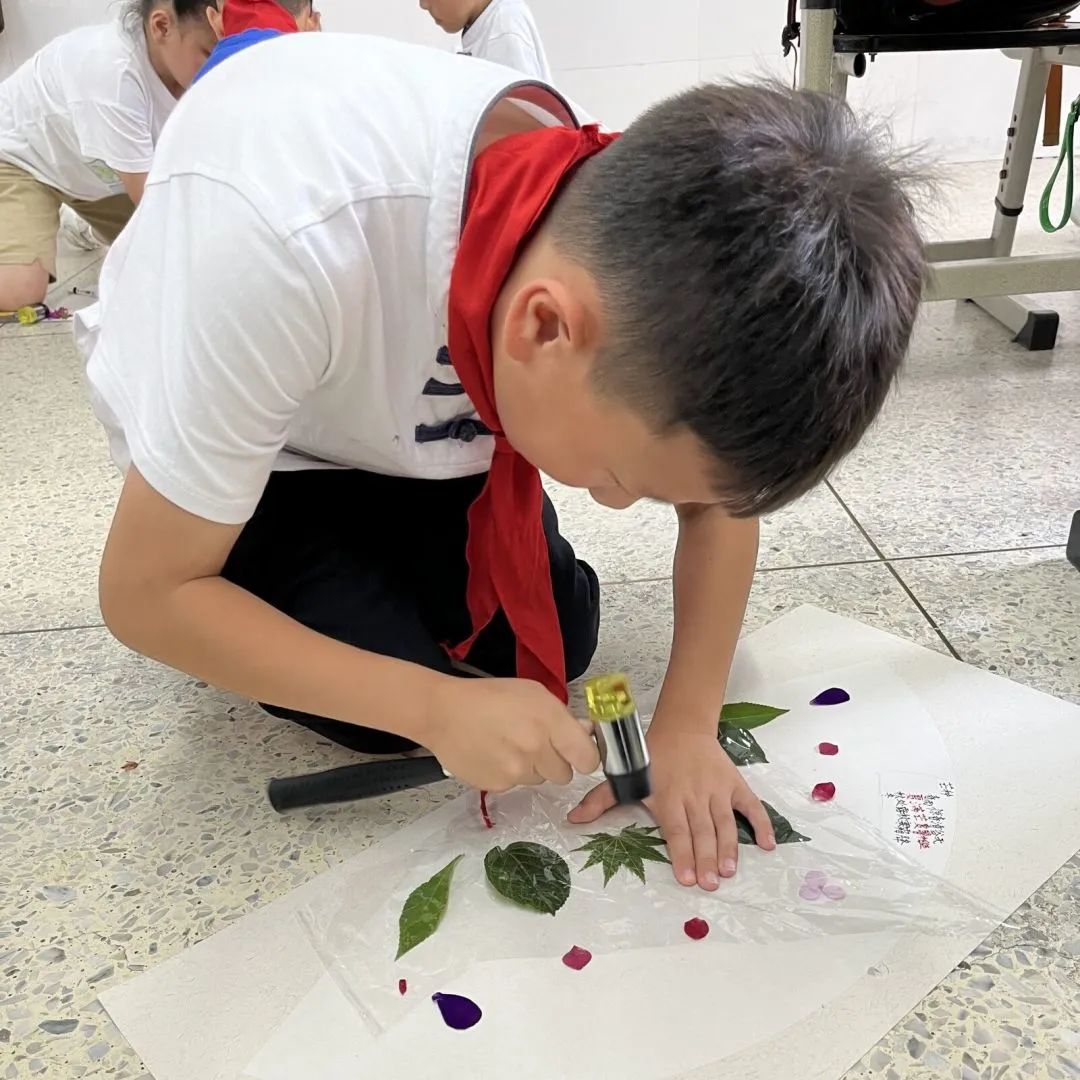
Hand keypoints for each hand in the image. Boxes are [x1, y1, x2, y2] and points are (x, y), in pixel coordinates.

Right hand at [425, 677, 599, 792]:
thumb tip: (585, 733)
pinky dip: (508, 774)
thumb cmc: (488, 697)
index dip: (585, 757)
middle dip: (554, 762)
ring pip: (539, 780)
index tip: (578, 754)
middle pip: (565, 774)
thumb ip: (561, 715)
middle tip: (534, 744)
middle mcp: (536, 748)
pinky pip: (515, 786)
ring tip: (508, 744)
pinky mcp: (498, 786)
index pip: (588, 758)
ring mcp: (516, 770)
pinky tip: (494, 754)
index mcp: (549, 719)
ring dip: (530, 767)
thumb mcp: (532, 692)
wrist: (442, 712)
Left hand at [567, 727, 774, 889]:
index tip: (685, 878)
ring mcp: (717, 790)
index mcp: (668, 797)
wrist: (682, 726)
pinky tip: (768, 845)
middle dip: (706, 859)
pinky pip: (751, 805)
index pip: (675, 831)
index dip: (681, 855)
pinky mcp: (734, 784)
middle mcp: (694, 795)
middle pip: (702, 832)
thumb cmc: (652, 757)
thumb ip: (600, 800)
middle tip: (711, 883)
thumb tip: (572, 819)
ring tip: (730, 870)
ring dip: (729, 848)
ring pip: (725, 823)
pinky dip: (761, 824)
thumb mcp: (625, 777)